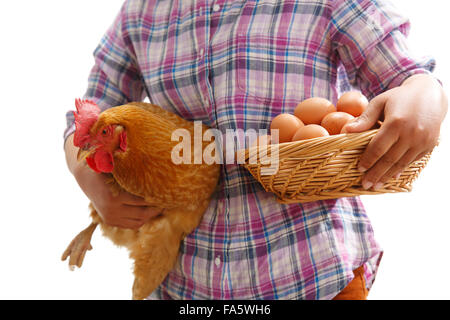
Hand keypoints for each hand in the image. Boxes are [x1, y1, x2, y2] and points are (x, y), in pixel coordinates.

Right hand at [66, 134, 161, 228]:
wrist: (82, 172)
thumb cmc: (100, 158)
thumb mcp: (105, 150)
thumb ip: (114, 142)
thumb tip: (121, 127)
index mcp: (112, 195)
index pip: (143, 201)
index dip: (158, 196)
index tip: (170, 190)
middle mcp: (110, 209)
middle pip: (144, 213)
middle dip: (158, 206)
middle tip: (171, 198)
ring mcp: (109, 217)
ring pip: (139, 221)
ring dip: (152, 214)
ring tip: (163, 203)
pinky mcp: (109, 221)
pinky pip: (133, 224)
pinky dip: (143, 218)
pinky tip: (151, 208)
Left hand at [342, 74, 447, 189]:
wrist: (430, 93)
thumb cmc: (399, 97)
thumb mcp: (380, 102)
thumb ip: (364, 118)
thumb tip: (345, 130)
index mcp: (396, 123)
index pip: (378, 147)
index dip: (368, 160)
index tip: (359, 169)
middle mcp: (411, 133)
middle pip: (389, 159)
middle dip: (376, 174)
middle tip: (365, 185)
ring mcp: (423, 141)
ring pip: (401, 163)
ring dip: (387, 176)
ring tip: (376, 186)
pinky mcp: (430, 145)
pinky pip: (412, 161)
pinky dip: (401, 169)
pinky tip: (391, 176)